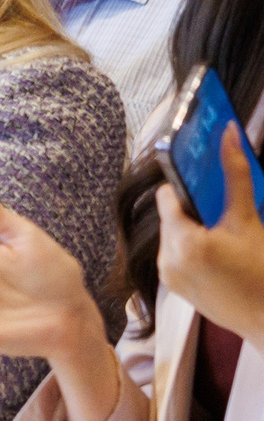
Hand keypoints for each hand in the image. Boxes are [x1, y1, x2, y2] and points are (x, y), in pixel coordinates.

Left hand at [157, 128, 263, 348]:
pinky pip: (174, 256)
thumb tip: (226, 132)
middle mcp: (166, 259)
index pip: (166, 197)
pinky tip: (217, 252)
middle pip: (170, 217)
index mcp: (182, 241)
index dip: (184, 185)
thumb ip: (235, 175)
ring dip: (192, 228)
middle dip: (193, 208)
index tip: (202, 179)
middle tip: (220, 208)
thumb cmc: (262, 270)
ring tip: (222, 232)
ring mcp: (167, 276)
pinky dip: (190, 248)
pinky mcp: (172, 288)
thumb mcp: (248, 220)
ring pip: (172, 236)